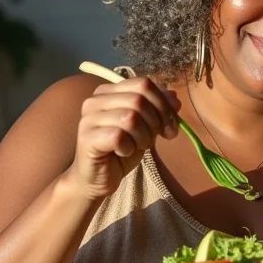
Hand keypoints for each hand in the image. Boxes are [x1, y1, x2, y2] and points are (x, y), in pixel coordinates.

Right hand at [66, 76, 179, 200]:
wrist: (97, 178)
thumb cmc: (121, 150)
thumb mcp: (146, 127)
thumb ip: (158, 109)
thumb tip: (175, 98)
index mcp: (109, 91)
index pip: (144, 84)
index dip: (162, 105)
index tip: (169, 127)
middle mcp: (96, 100)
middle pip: (139, 100)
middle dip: (155, 122)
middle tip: (151, 140)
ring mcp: (89, 118)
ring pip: (131, 117)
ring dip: (142, 137)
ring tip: (136, 146)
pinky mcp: (87, 138)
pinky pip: (119, 136)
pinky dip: (129, 147)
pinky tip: (123, 152)